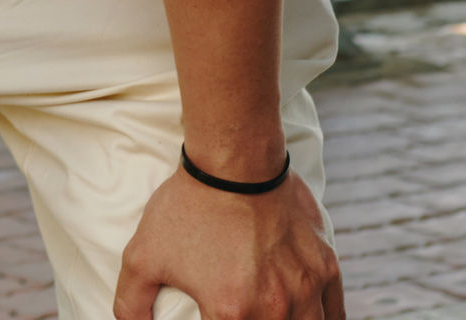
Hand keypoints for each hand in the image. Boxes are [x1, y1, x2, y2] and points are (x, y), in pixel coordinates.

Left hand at [114, 167, 341, 319]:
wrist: (235, 160)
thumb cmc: (188, 206)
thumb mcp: (142, 256)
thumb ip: (130, 303)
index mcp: (232, 312)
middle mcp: (275, 307)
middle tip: (240, 314)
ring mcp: (305, 288)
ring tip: (274, 318)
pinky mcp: (325, 266)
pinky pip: (335, 312)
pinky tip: (310, 319)